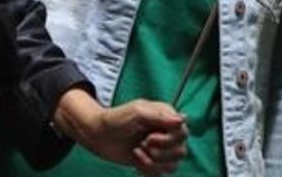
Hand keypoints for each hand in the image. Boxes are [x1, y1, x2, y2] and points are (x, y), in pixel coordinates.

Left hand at [53, 90, 186, 174]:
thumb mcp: (138, 112)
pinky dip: (149, 170)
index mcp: (167, 117)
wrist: (98, 135)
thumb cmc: (116, 119)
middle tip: (141, 145)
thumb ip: (160, 116)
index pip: (182, 132)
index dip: (168, 139)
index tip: (149, 138)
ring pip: (173, 164)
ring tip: (137, 153)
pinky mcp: (153, 162)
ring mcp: (161, 148)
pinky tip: (137, 161)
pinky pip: (162, 172)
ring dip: (153, 162)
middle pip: (180, 150)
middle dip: (159, 152)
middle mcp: (168, 133)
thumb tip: (183, 120)